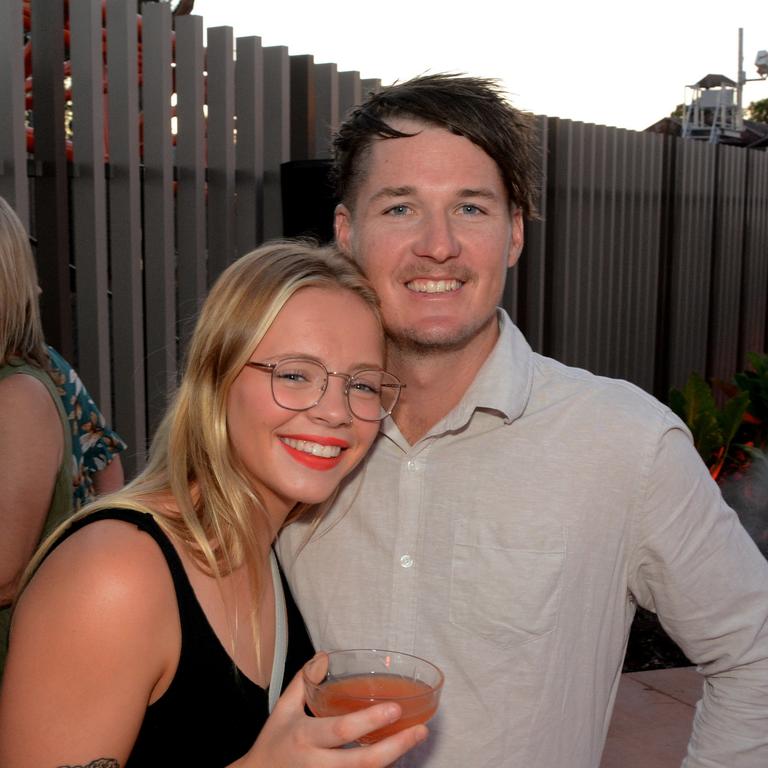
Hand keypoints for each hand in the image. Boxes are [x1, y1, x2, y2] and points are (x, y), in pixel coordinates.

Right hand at [238, 660, 427, 766]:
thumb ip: (304, 681)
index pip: (341, 730)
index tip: (394, 708)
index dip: (370, 721)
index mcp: (305, 736)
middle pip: (362, 762)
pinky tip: (397, 754)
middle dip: (395, 747)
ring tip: (416, 736)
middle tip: (420, 729)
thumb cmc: (273, 743)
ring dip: (394, 758)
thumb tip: (324, 656)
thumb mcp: (283, 709)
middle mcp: (317, 763)